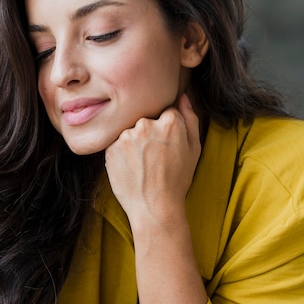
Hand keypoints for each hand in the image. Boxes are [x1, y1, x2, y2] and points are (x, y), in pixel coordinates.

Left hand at [104, 94, 200, 227]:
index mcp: (170, 122)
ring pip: (129, 130)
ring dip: (133, 142)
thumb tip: (182, 96)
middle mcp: (146, 124)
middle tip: (153, 157)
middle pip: (145, 119)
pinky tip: (130, 167)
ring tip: (142, 164)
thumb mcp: (193, 149)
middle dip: (148, 133)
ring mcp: (126, 136)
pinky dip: (121, 152)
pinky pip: (116, 142)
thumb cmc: (177, 180)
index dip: (166, 129)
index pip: (165, 112)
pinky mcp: (110, 148)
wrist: (154, 207)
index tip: (166, 145)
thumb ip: (190, 118)